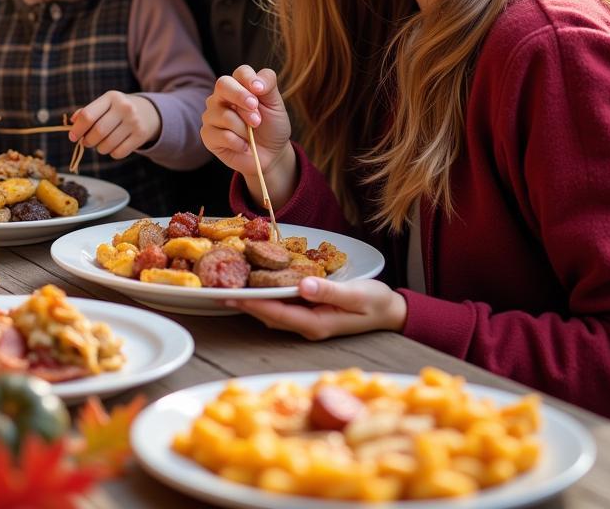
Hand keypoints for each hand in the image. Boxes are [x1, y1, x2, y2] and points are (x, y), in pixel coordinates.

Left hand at [69, 91, 160, 158]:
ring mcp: (134, 121)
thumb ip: (86, 112)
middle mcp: (124, 107)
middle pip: (97, 132)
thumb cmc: (117, 110)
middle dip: (87, 141)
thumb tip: (72, 123)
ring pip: (107, 145)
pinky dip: (112, 153)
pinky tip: (114, 145)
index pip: (88, 115)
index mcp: (111, 97)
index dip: (77, 129)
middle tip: (86, 142)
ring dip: (99, 148)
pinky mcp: (140, 135)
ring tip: (101, 143)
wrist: (147, 112)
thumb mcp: (104, 104)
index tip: (73, 137)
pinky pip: (118, 153)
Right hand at [200, 66, 295, 206]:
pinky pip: (222, 135)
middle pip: (223, 85)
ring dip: (245, 128)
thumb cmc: (272, 126)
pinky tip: (244, 145)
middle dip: (242, 99)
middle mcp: (222, 96)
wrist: (270, 154)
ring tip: (252, 135)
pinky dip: (239, 143)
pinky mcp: (207, 134)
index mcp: (239, 85)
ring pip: (224, 115)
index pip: (241, 73)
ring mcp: (212, 115)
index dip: (249, 80)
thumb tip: (256, 83)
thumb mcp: (276, 105)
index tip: (260, 91)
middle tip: (257, 118)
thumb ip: (268, 86)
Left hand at [228, 277, 406, 339]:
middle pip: (269, 315)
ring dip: (252, 300)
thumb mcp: (356, 295)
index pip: (276, 314)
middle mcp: (307, 326)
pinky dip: (267, 295)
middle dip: (244, 303)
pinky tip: (257, 282)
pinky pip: (282, 305)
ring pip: (273, 311)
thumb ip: (330, 292)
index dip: (252, 304)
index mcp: (316, 324)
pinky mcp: (310, 313)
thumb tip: (303, 286)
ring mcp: (308, 321)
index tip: (230, 296)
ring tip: (230, 286)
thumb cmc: (375, 303)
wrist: (391, 311)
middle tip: (218, 290)